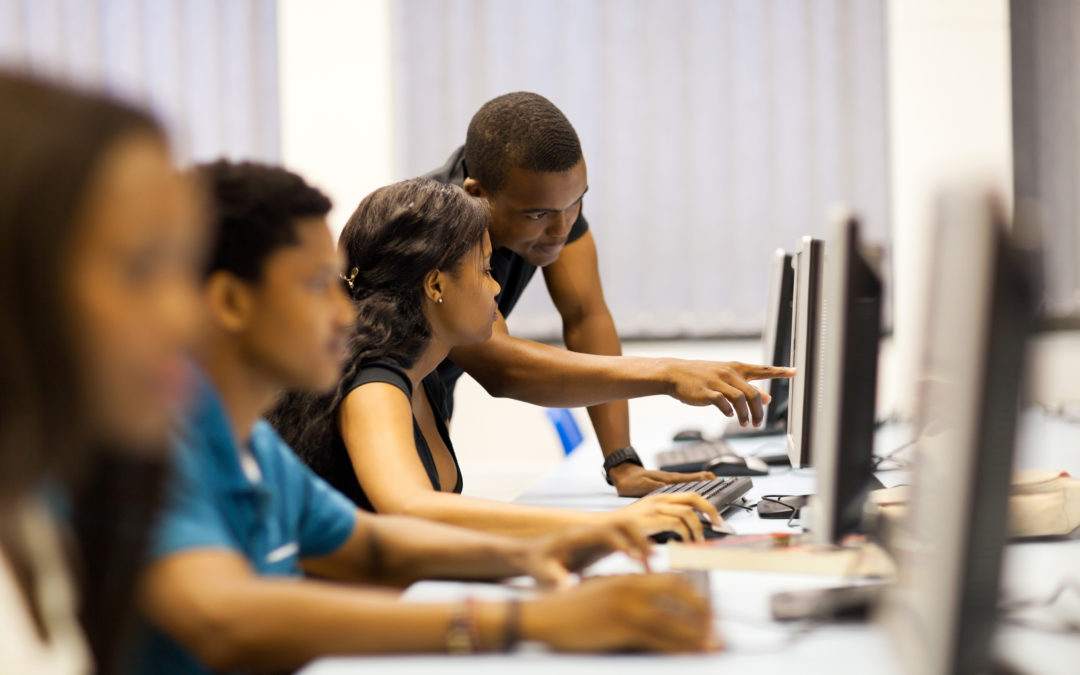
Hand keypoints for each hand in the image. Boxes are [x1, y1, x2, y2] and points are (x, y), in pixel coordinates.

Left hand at [516, 522, 653, 587]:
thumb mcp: (541, 572)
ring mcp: (597, 536)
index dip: (621, 543)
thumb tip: (565, 588)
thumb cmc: (536, 563)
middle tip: (651, 560)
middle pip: (621, 523)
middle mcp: (590, 531)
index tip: (634, 559)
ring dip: (641, 542)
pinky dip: (636, 550)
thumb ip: (554, 578)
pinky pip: (625, 541)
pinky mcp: (601, 544)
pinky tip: (642, 569)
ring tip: (651, 564)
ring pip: (627, 529)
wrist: (531, 554)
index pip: (604, 531)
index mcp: (576, 535)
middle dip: (639, 538)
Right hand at [522, 574, 715, 652]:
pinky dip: (678, 648)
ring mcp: (627, 606)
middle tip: (715, 631)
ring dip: (697, 636)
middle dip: (704, 614)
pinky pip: (659, 639)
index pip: (674, 581)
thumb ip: (628, 595)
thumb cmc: (569, 608)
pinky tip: (688, 655)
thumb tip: (652, 609)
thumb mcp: (602, 592)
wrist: (542, 614)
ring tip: (712, 647)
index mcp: (629, 578)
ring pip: (675, 621)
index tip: (708, 612)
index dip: (696, 597)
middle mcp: (632, 587)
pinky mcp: (620, 626)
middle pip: (682, 595)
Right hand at [605, 492, 722, 541]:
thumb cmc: (625, 529)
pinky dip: (685, 533)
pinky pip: (676, 523)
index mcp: (660, 498)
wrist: (602, 529)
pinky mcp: (650, 519)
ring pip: (687, 511)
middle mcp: (659, 499)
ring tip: (698, 539)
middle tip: (719, 523)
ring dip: (697, 527)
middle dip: (710, 510)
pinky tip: (684, 541)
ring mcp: (654, 508)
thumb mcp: (648, 520)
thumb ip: (665, 520)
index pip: (690, 495)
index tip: (716, 517)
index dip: (707, 505)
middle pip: (693, 497)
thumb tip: (687, 530)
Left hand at [608, 462, 716, 496]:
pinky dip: (693, 485)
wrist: (621, 474)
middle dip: (708, 481)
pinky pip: (683, 484)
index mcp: (668, 480)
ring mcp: (669, 481)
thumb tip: (668, 490)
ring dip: (703, 483)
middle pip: (694, 480)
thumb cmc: (630, 481)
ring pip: (690, 481)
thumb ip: (654, 488)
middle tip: (722, 483)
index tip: (716, 480)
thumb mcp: (640, 486)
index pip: (690, 479)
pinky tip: (696, 489)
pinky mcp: (665, 483)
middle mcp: (671, 479)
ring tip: (715, 485)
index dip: (703, 480)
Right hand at [662, 359, 794, 426]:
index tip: (795, 371)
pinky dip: (729, 411)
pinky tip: (730, 416)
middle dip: (759, 411)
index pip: (763, 369)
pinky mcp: (706, 391)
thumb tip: (768, 398)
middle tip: (758, 423)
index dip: (780, 371)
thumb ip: (747, 387)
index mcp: (737, 368)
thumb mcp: (727, 379)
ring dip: (745, 415)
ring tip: (745, 424)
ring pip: (740, 399)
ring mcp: (718, 381)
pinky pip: (722, 402)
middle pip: (753, 393)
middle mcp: (729, 372)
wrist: (676, 373)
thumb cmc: (703, 376)